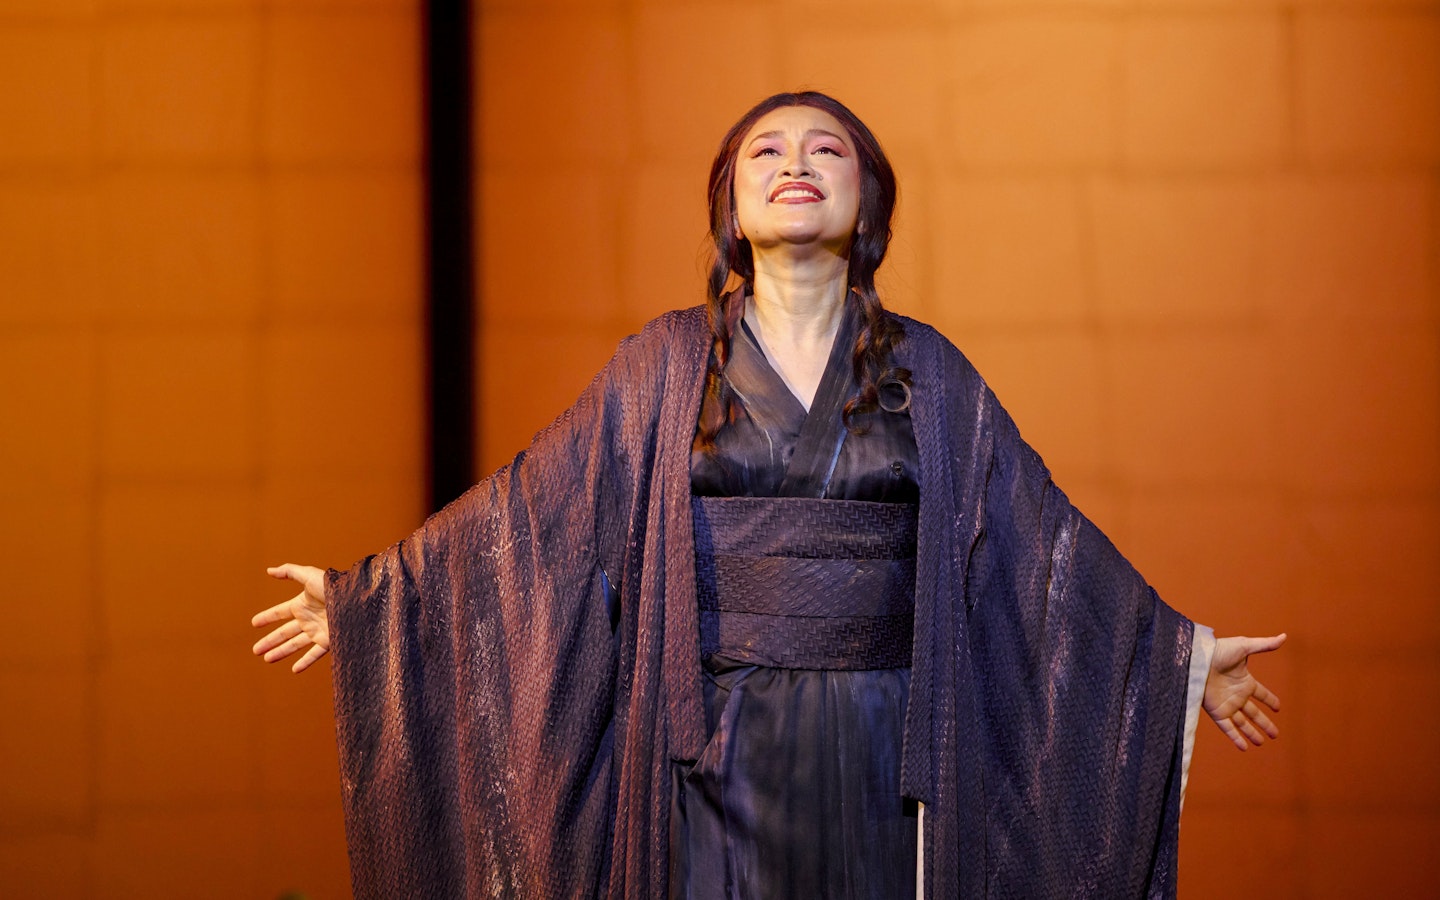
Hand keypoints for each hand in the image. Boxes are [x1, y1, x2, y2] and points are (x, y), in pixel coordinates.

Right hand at [252, 564, 329, 672]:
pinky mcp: (328, 641)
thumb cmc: (334, 586)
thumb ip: (289, 571)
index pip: (280, 612)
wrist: (356, 600)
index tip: (254, 623)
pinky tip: (295, 670)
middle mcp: (308, 619)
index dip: (267, 617)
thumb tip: (269, 570)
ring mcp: (318, 631)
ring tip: (267, 659)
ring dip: (281, 652)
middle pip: (284, 632)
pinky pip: (314, 654)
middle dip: (270, 641)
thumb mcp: (309, 575)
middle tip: (255, 650)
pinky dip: (305, 662)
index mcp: (302, 604)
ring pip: (295, 645)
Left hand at [1204, 633, 1285, 750]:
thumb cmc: (1218, 650)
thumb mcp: (1244, 646)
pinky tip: (1244, 747)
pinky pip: (1228, 728)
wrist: (1196, 660)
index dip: (1270, 701)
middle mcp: (1237, 695)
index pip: (1261, 694)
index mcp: (1245, 681)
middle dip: (1264, 723)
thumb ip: (1265, 645)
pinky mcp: (1216, 711)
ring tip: (1261, 743)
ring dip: (1252, 733)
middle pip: (1254, 713)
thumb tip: (1284, 636)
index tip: (1278, 708)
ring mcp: (1227, 704)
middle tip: (1276, 734)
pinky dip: (1236, 737)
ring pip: (1243, 723)